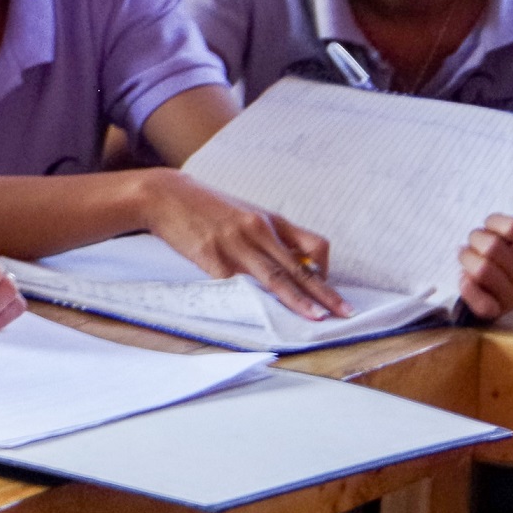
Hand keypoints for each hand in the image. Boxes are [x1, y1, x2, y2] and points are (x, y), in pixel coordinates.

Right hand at [140, 171, 350, 320]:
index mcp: (269, 220)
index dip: (324, 269)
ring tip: (316, 317)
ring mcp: (236, 246)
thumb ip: (266, 235)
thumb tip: (290, 262)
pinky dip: (250, 301)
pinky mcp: (212, 258)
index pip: (313, 245)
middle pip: (299, 268)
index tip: (326, 287)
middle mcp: (258, 231)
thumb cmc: (207, 206)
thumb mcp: (244, 213)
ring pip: (275, 278)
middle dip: (324, 293)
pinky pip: (236, 286)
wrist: (167, 195)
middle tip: (345, 312)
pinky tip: (256, 314)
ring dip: (298, 300)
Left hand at [459, 212, 512, 320]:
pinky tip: (464, 276)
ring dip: (466, 257)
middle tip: (476, 238)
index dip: (496, 220)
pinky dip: (466, 286)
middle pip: (492, 247)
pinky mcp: (498, 311)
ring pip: (481, 270)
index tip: (491, 222)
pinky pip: (480, 302)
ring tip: (466, 253)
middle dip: (477, 237)